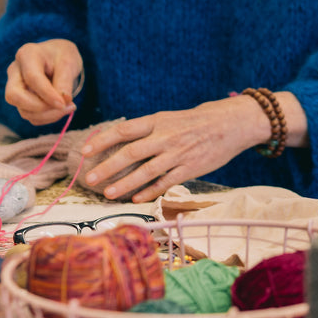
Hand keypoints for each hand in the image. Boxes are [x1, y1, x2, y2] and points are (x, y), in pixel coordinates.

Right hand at [5, 39, 82, 125]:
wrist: (58, 58)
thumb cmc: (62, 56)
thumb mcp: (69, 62)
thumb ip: (65, 81)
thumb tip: (63, 102)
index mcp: (27, 55)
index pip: (32, 78)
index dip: (47, 94)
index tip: (63, 103)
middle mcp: (15, 71)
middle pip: (14, 96)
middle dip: (39, 107)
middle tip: (63, 106)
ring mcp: (15, 87)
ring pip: (23, 110)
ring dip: (47, 115)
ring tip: (69, 106)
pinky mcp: (20, 100)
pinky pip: (30, 115)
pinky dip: (46, 117)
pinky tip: (61, 109)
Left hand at [80, 94, 270, 202]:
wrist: (232, 123)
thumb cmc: (197, 121)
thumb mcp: (170, 118)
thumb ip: (149, 130)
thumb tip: (120, 144)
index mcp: (158, 120)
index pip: (124, 130)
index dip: (102, 141)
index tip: (85, 152)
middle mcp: (166, 136)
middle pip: (131, 153)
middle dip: (108, 167)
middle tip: (90, 180)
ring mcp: (178, 154)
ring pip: (146, 172)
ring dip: (125, 184)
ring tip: (108, 193)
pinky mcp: (190, 168)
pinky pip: (165, 182)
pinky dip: (149, 192)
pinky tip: (136, 199)